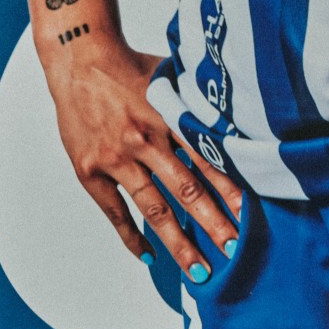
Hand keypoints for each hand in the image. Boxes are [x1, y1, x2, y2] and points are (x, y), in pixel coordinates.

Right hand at [46, 42, 241, 278]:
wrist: (78, 59)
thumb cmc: (128, 67)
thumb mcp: (170, 80)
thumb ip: (197, 106)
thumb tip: (236, 124)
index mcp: (169, 118)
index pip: (208, 162)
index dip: (230, 192)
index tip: (250, 218)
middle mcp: (144, 140)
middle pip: (186, 191)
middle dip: (213, 225)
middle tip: (234, 252)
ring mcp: (116, 158)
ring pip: (153, 208)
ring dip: (178, 242)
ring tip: (198, 269)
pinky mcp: (90, 169)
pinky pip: (114, 211)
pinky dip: (132, 235)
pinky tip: (149, 255)